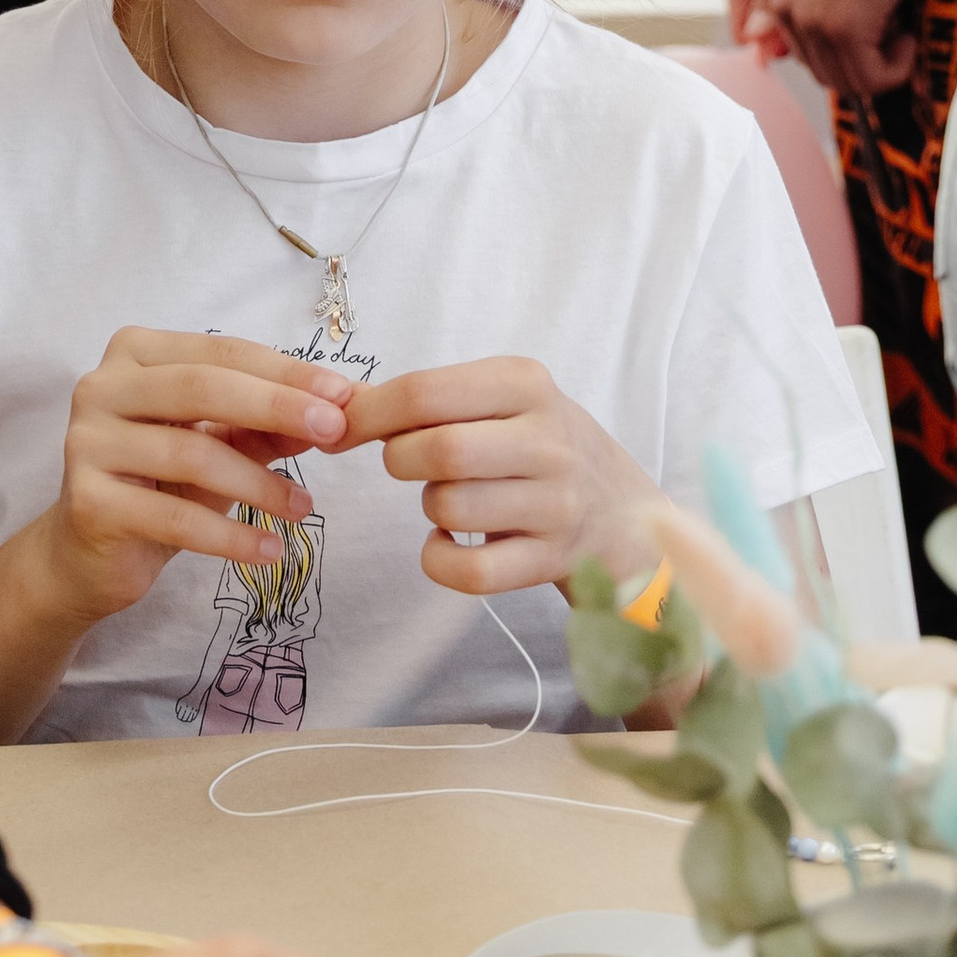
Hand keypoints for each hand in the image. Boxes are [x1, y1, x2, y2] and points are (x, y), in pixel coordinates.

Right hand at [38, 328, 347, 629]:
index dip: (286, 372)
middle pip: (202, 388)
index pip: (221, 351)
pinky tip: (269, 550)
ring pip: (191, 454)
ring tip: (303, 508)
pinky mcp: (88, 502)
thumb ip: (266, 426)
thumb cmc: (158, 486)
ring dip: (259, 484)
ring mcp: (88, 443)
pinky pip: (174, 517)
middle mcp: (101, 387)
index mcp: (135, 354)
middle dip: (277, 407)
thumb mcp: (219, 446)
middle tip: (335, 431)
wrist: (88, 554)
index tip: (344, 395)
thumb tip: (336, 412)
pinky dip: (230, 536)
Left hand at [340, 357, 657, 594]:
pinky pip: (468, 572)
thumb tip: (336, 404)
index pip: (424, 392)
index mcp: (527, 384)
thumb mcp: (499, 400)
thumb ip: (425, 399)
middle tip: (407, 463)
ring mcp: (556, 505)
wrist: (620, 511)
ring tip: (452, 497)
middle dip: (400, 460)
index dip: (367, 414)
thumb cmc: (537, 445)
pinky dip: (439, 560)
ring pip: (450, 509)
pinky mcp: (550, 561)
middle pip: (439, 451)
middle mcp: (549, 440)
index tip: (340, 429)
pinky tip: (449, 543)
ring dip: (430, 508)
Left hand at [752, 0, 936, 98]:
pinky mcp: (842, 26)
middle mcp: (783, 8)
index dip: (846, 53)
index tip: (877, 39)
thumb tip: (839, 45)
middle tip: (896, 30)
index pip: (803, 53)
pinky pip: (872, 78)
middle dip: (867, 62)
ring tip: (903, 29)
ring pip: (849, 81)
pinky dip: (897, 67)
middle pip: (825, 73)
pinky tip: (908, 34)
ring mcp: (810, 19)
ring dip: (884, 66)